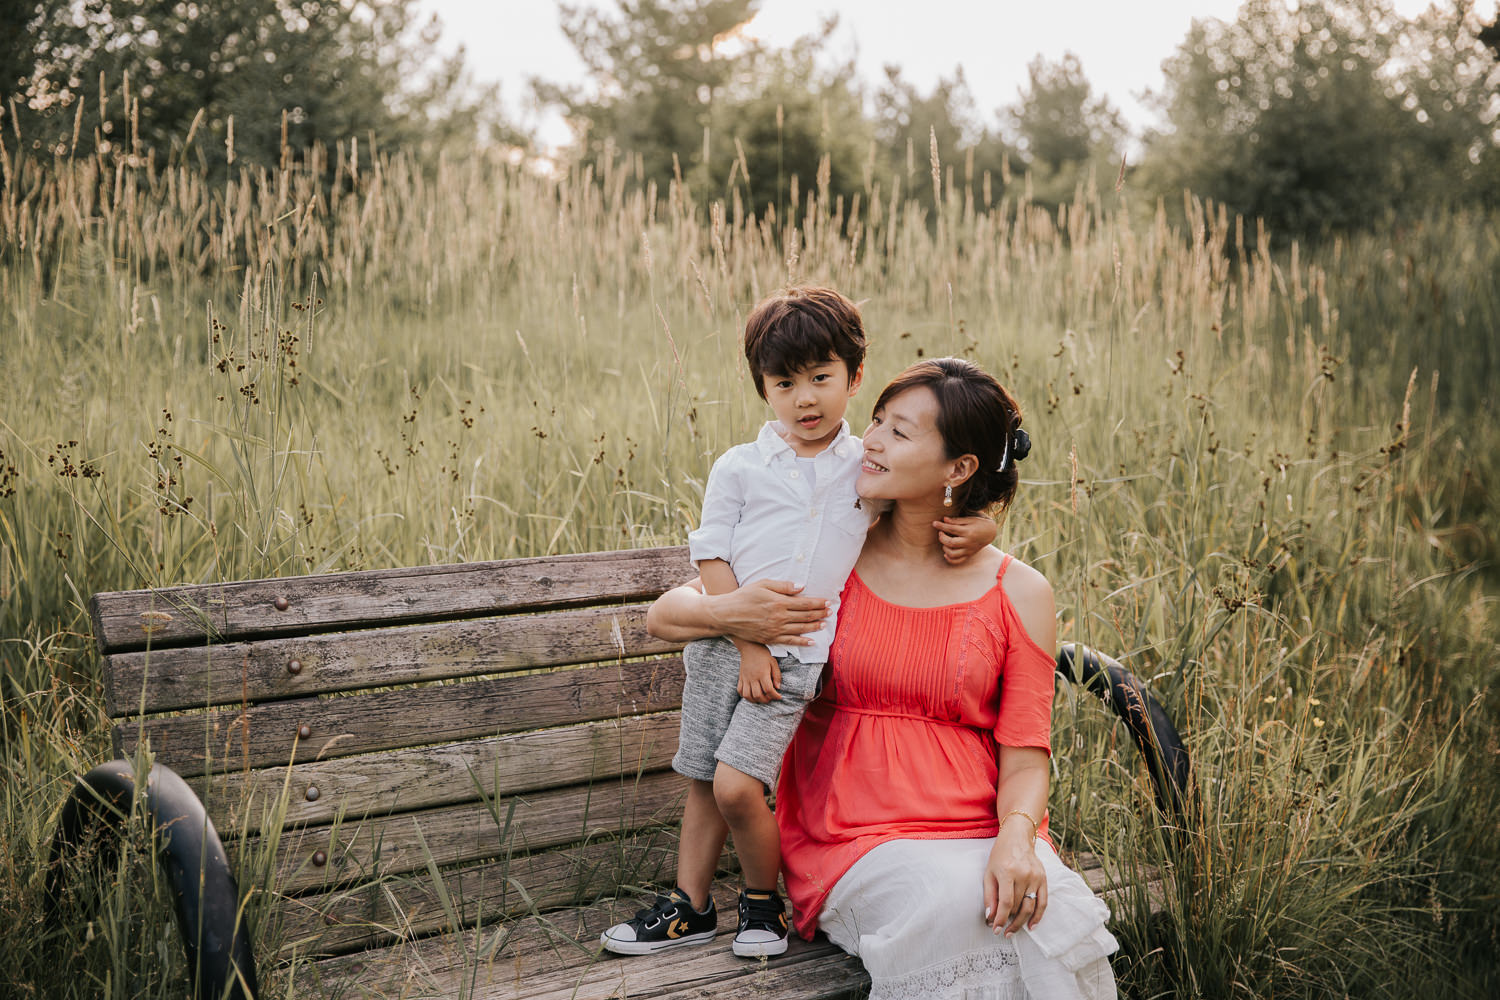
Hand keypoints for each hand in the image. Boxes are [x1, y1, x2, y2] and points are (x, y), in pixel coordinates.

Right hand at [710, 579, 829, 645]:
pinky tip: (811, 641)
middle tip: (830, 612)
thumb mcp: (762, 584)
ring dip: (814, 627)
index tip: (827, 602)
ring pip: (800, 629)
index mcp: (779, 602)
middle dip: (819, 613)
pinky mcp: (770, 638)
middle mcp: (779, 617)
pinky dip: (802, 642)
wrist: (727, 614)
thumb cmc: (744, 596)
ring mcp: (775, 629)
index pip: (804, 603)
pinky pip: (790, 641)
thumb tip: (802, 587)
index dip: (818, 603)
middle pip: (805, 616)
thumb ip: (783, 586)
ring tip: (824, 624)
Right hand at [735, 641, 782, 702]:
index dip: (775, 696)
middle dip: (765, 700)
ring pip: (747, 695)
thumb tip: (778, 687)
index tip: (779, 697)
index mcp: (762, 673)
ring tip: (761, 698)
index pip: (768, 689)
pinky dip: (745, 696)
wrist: (749, 646)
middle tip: (770, 698)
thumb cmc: (763, 654)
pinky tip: (751, 694)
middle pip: (758, 695)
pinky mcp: (740, 678)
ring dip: (755, 700)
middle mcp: (753, 677)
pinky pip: (740, 690)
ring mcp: (745, 678)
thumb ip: (777, 675)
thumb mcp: (773, 662)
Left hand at [935, 515, 996, 564]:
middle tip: (941, 532)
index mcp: (968, 531)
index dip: (941, 526)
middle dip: (942, 537)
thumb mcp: (969, 519)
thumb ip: (956, 520)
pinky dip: (949, 559)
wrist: (990, 532)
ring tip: (944, 542)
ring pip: (952, 554)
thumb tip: (944, 519)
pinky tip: (946, 553)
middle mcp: (968, 542)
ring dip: (945, 548)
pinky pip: (957, 561)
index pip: (951, 529)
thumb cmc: (979, 524)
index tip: (934, 523)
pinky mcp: (968, 555)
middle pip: (950, 543)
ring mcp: (968, 550)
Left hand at [983, 827, 1046, 935]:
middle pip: (1017, 906)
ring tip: (1012, 931)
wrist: (1017, 838)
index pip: (1005, 902)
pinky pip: (1043, 902)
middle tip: (1002, 931)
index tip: (996, 929)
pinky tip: (1031, 926)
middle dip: (1008, 921)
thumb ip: (989, 895)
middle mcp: (1023, 875)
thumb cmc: (1000, 856)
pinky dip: (1038, 916)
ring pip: (1029, 907)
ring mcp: (1035, 877)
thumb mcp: (988, 873)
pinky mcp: (1043, 879)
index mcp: (1007, 872)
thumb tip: (990, 917)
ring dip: (1021, 922)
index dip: (1000, 919)